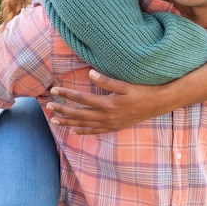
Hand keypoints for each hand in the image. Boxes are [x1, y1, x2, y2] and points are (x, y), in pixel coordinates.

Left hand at [47, 70, 161, 133]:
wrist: (159, 104)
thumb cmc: (143, 91)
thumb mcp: (126, 84)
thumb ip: (107, 80)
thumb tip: (90, 74)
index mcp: (108, 104)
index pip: (82, 99)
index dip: (67, 94)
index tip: (54, 90)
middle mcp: (107, 116)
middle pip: (79, 113)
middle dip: (62, 109)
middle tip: (48, 106)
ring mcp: (111, 123)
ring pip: (85, 124)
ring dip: (69, 121)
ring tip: (55, 120)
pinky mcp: (115, 126)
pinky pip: (96, 131)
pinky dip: (84, 131)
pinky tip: (74, 130)